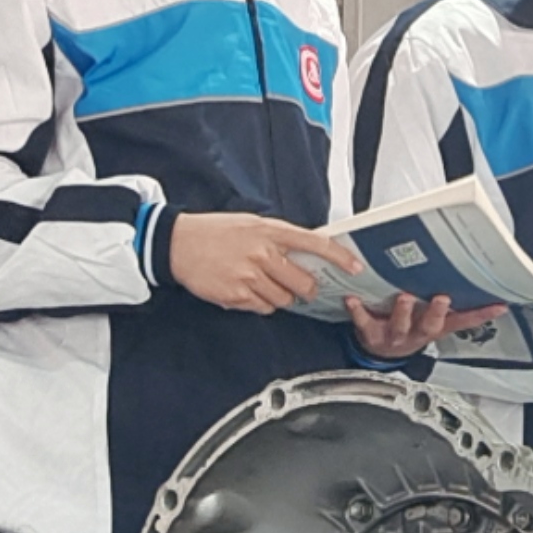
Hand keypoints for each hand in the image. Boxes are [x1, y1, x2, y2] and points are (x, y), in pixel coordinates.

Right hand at [168, 214, 350, 313]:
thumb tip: (304, 253)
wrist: (177, 243)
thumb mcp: (250, 224)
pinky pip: (263, 308)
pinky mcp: (236, 295)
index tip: (355, 267)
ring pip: (284, 299)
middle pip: (304, 282)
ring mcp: (250, 276)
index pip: (315, 244)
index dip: (340, 258)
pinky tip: (245, 289)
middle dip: (305, 288)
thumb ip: (277, 238)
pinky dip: (259, 303)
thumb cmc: (214, 232)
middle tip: (299, 285)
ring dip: (279, 295)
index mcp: (270, 231)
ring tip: (260, 282)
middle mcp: (263, 253)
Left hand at [345, 293, 500, 358]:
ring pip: (400, 325)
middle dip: (437, 313)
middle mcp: (416, 333)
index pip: (462, 322)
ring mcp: (394, 335)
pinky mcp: (370, 333)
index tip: (496, 306)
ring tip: (404, 297)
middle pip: (430, 326)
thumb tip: (476, 284)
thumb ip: (449, 307)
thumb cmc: (407, 328)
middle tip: (442, 299)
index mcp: (434, 328)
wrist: (378, 353)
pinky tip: (353, 299)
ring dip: (402, 312)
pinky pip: (363, 321)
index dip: (480, 315)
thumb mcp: (431, 322)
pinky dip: (358, 310)